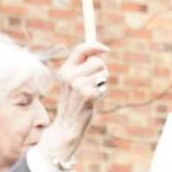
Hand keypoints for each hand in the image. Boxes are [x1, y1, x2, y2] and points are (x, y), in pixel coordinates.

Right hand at [37, 40, 109, 167]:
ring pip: (102, 72)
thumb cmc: (74, 103)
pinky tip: (94, 101)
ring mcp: (78, 84)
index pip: (80, 49)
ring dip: (102, 82)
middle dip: (102, 70)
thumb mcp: (73, 83)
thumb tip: (100, 55)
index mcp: (65, 70)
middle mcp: (70, 75)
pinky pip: (103, 85)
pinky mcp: (88, 94)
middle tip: (96, 83)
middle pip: (97, 61)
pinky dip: (102, 92)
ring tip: (93, 93)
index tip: (106, 49)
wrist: (67, 125)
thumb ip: (82, 68)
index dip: (95, 46)